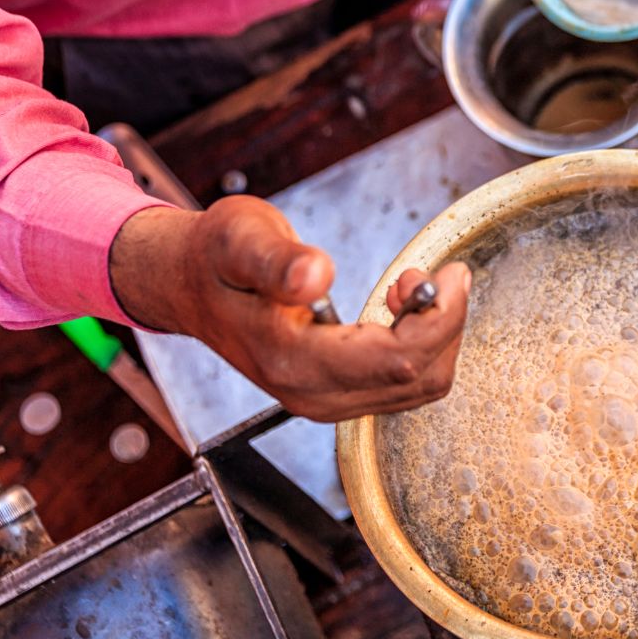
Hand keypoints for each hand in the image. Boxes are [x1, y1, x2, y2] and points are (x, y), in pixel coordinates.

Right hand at [110, 197, 471, 421]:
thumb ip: (278, 260)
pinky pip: (401, 386)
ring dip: (434, 336)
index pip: (398, 359)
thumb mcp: (240, 238)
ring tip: (411, 286)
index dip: (440, 317)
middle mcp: (311, 394)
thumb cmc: (216, 257)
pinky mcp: (332, 395)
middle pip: (418, 380)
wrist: (187, 284)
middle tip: (433, 273)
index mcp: (292, 361)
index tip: (450, 272)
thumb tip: (316, 276)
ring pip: (417, 388)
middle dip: (444, 325)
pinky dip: (419, 348)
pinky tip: (398, 309)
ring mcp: (322, 400)